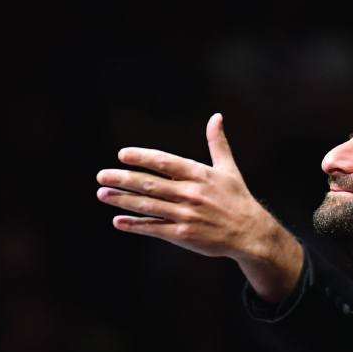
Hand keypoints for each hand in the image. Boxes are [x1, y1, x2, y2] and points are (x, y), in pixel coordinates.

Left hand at [96, 113, 302, 301]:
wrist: (251, 233)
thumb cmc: (237, 199)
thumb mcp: (228, 169)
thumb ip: (217, 143)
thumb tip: (217, 117)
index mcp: (199, 174)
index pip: (165, 162)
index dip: (142, 158)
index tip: (122, 155)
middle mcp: (190, 193)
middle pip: (150, 184)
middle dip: (123, 179)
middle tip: (101, 176)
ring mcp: (186, 215)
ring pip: (148, 206)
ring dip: (123, 200)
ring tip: (102, 195)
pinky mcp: (184, 234)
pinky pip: (154, 228)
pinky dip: (135, 225)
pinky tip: (118, 221)